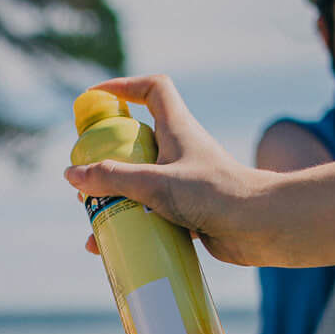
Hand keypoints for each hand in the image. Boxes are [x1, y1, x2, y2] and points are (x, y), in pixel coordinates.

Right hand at [64, 76, 269, 264]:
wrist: (261, 227)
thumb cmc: (215, 194)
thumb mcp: (155, 183)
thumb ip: (112, 178)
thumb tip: (73, 175)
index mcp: (177, 129)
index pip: (152, 90)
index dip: (123, 87)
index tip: (95, 99)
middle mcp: (181, 151)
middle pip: (136, 142)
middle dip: (106, 157)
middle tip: (85, 176)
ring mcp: (185, 182)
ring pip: (140, 182)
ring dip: (114, 197)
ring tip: (92, 219)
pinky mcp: (189, 211)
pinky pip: (150, 214)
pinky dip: (130, 225)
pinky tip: (111, 246)